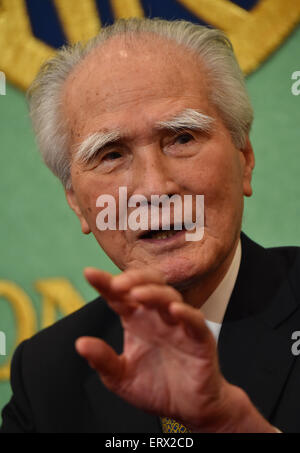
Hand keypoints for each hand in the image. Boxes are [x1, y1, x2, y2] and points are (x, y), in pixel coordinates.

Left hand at [75, 267, 276, 432]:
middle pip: (147, 284)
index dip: (105, 283)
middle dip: (133, 279)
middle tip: (116, 284)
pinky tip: (173, 310)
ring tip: (137, 295)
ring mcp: (179, 325)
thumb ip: (103, 360)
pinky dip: (186, 312)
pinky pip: (195, 320)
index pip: (120, 296)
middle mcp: (156, 316)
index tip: (89, 273)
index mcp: (136, 319)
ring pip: (169, 296)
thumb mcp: (120, 377)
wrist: (187, 410)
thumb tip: (80, 343)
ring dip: (153, 292)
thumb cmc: (155, 388)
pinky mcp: (200, 338)